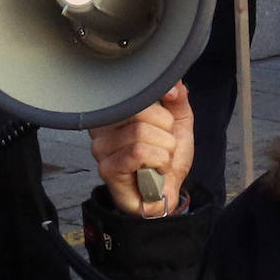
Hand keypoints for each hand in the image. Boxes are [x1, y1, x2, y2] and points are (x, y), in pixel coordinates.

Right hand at [88, 82, 194, 215]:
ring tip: (161, 160)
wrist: (164, 194)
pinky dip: (158, 161)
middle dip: (166, 130)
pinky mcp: (106, 168)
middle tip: (164, 146)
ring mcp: (101, 147)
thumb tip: (171, 85)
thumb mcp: (178, 122)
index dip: (161, 108)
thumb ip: (177, 99)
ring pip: (140, 133)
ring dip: (164, 149)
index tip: (168, 123)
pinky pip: (137, 153)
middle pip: (140, 111)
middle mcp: (102, 125)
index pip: (139, 93)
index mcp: (117, 109)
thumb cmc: (165, 158)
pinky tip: (156, 170)